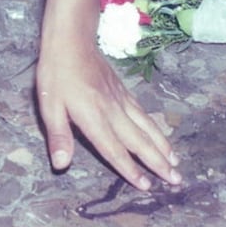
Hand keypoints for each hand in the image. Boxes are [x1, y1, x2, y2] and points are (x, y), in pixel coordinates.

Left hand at [35, 45, 181, 190]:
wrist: (72, 40)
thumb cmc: (56, 74)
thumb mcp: (48, 105)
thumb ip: (58, 136)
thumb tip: (61, 165)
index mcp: (93, 118)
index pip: (114, 150)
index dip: (130, 169)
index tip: (147, 186)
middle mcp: (113, 111)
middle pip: (140, 142)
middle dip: (158, 163)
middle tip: (177, 181)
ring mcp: (122, 101)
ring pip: (148, 128)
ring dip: (163, 147)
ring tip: (177, 163)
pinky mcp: (125, 93)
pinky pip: (145, 115)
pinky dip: (157, 129)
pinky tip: (163, 138)